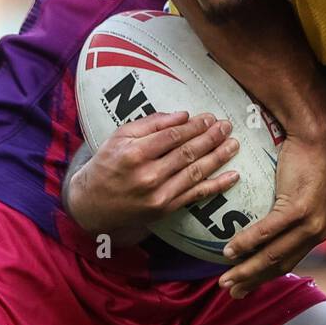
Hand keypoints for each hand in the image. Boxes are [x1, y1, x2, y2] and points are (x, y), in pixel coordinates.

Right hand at [65, 111, 239, 243]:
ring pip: (195, 172)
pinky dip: (217, 186)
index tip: (209, 117)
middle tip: (227, 126)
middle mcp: (148, 175)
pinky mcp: (165, 209)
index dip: (194, 126)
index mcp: (134, 153)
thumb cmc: (107, 164)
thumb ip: (151, 124)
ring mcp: (158, 195)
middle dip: (211, 138)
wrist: (91, 204)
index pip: (173, 136)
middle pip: (188, 153)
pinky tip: (233, 175)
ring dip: (218, 157)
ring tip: (234, 144)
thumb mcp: (119, 137)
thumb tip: (182, 115)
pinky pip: (196, 195)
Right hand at [217, 127, 325, 298]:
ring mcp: (311, 221)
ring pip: (274, 254)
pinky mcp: (299, 208)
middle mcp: (320, 231)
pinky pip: (268, 231)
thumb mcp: (312, 190)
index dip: (267, 276)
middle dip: (254, 281)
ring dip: (247, 270)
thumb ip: (300, 211)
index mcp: (322, 228)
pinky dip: (247, 243)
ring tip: (226, 278)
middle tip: (231, 291)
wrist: (321, 134)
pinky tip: (230, 251)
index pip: (292, 260)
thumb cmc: (314, 155)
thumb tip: (279, 222)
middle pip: (281, 264)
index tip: (247, 286)